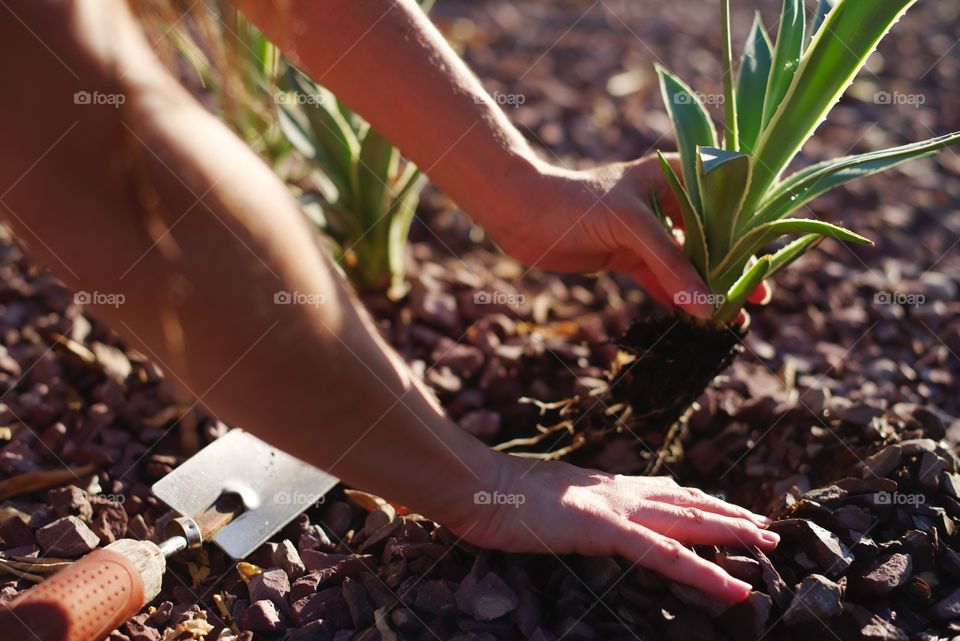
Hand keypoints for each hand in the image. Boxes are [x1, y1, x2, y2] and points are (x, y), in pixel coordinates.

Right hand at [446, 454, 777, 601]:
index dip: (698, 500)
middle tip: (768, 526)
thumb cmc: (494, 494)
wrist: (473, 483)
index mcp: (601, 485)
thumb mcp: (540, 496)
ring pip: (686, 522)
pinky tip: (731, 588)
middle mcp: (616, 491)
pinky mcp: (603, 529)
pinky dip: (701, 572)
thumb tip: (574, 511)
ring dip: (731, 533)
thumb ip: (567, 502)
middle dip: (729, 514)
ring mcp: (613, 509)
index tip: (727, 506)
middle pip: (685, 502)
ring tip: (769, 544)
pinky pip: (663, 555)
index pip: (662, 491)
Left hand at [487, 154, 769, 319]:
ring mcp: (647, 230)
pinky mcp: (628, 254)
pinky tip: (698, 320)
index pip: (726, 200)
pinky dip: (677, 298)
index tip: (770, 260)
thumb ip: (671, 266)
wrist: (523, 215)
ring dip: (707, 289)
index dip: (749, 231)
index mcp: (675, 174)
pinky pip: (661, 279)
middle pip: (711, 237)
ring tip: (734, 318)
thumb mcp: (633, 227)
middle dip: (733, 268)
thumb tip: (708, 308)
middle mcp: (667, 200)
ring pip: (686, 262)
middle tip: (759, 298)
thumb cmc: (579, 203)